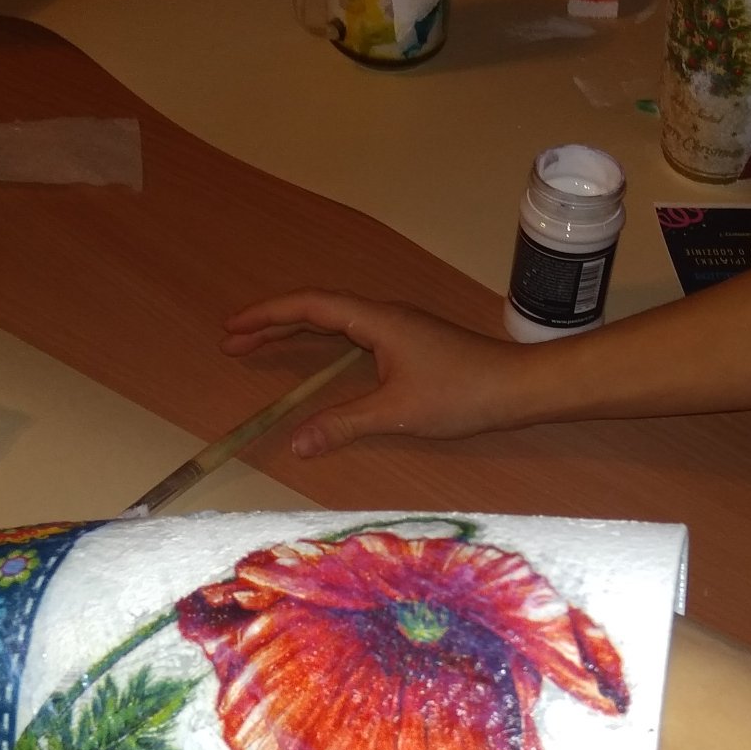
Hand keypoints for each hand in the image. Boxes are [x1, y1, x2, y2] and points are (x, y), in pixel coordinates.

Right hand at [222, 289, 529, 456]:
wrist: (518, 387)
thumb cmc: (462, 394)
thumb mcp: (397, 412)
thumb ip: (343, 424)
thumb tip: (296, 443)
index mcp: (377, 320)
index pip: (310, 306)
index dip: (268, 316)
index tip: (233, 329)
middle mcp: (384, 315)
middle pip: (316, 310)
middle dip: (272, 323)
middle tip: (232, 342)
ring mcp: (398, 328)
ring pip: (335, 320)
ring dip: (296, 331)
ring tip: (259, 346)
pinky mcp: (409, 343)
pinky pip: (352, 333)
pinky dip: (323, 342)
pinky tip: (317, 359)